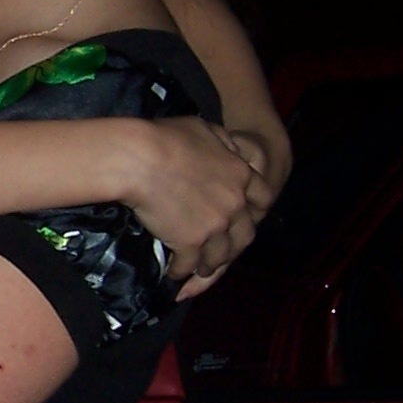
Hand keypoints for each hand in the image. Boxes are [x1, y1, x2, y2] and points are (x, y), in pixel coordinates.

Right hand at [129, 117, 268, 280]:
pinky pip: (189, 265)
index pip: (263, 197)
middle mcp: (234, 204)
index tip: (246, 215)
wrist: (139, 159)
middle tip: (220, 253)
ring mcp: (214, 226)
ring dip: (208, 266)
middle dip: (234, 247)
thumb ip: (223, 143)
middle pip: (245, 235)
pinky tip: (172, 273)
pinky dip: (181, 272)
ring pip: (219, 256)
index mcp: (240, 174)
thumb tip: (230, 148)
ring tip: (197, 270)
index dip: (255, 209)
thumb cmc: (165, 138)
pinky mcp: (191, 243)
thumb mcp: (204, 128)